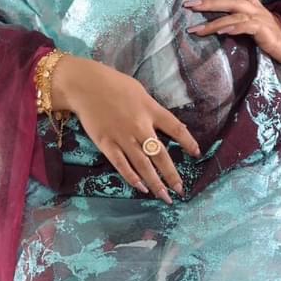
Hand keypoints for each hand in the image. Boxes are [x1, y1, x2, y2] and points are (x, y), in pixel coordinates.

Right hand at [50, 55, 201, 204]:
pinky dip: (132, 178)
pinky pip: (121, 165)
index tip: (196, 153)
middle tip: (180, 190)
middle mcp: (140, 127)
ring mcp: (123, 138)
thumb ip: (152, 109)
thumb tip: (165, 124)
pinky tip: (141, 188)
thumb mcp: (140, 92)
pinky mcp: (106, 144)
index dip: (188, 142)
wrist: (84, 85)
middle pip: (160, 155)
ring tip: (164, 196)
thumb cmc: (113, 84)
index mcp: (150, 110)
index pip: (176, 128)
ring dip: (155, 183)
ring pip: (143, 165)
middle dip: (172, 175)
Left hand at [183, 0, 280, 68]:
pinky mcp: (263, 31)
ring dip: (213, 22)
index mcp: (254, 4)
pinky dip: (232, 28)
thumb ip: (237, 20)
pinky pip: (245, 27)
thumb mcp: (252, 25)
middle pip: (230, 0)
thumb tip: (217, 23)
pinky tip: (221, 32)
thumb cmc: (270, 37)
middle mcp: (256, 8)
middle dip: (208, 2)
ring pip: (233, 15)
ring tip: (196, 30)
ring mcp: (260, 18)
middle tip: (189, 5)